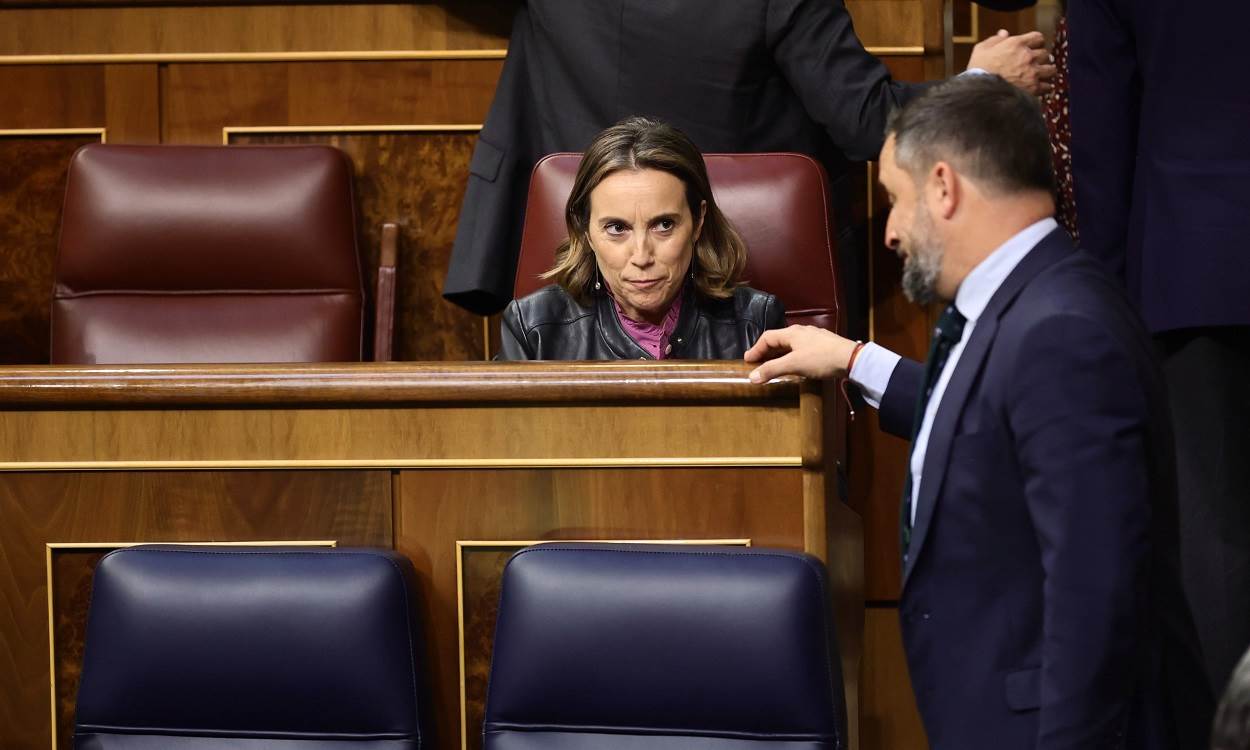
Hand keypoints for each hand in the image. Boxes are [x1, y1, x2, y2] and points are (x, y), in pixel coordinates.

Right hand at [744, 325, 859, 382]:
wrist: (850, 359)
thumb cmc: (820, 359)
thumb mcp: (793, 365)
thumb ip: (772, 369)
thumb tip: (752, 376)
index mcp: (792, 333)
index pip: (767, 337)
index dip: (755, 349)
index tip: (747, 361)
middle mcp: (801, 331)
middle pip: (778, 340)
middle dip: (766, 352)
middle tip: (757, 364)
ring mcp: (813, 337)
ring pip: (790, 344)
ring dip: (779, 354)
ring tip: (773, 365)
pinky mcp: (822, 345)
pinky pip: (800, 348)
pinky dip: (791, 356)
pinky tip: (794, 365)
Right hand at [968, 29, 1056, 95]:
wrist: (979, 90)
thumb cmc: (978, 69)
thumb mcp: (981, 49)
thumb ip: (995, 40)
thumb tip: (1004, 33)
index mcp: (1016, 43)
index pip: (1038, 38)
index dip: (1036, 43)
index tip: (1033, 48)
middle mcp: (1027, 56)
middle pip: (1045, 53)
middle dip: (1040, 58)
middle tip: (1034, 64)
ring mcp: (1032, 72)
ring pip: (1051, 69)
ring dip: (1046, 72)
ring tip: (1041, 76)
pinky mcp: (1033, 88)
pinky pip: (1048, 86)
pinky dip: (1044, 87)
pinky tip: (1039, 88)